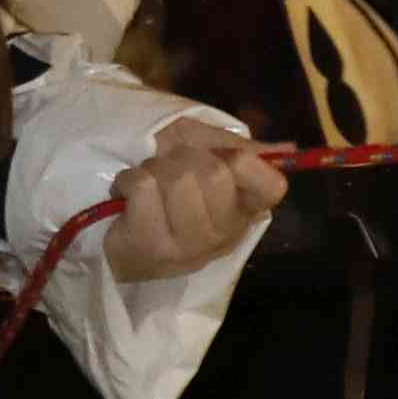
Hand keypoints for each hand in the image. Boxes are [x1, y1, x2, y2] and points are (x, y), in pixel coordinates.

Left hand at [104, 115, 280, 281]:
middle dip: (183, 158)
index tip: (220, 159)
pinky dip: (129, 181)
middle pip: (215, 173)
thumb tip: (289, 149)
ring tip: (148, 185)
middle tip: (169, 170)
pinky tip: (127, 198)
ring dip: (154, 169)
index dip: (245, 162)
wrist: (108, 226)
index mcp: (242, 212)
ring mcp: (188, 248)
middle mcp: (223, 235)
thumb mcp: (200, 153)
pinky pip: (145, 187)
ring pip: (179, 179)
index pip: (271, 187)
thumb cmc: (161, 187)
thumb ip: (239, 150)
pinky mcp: (151, 249)